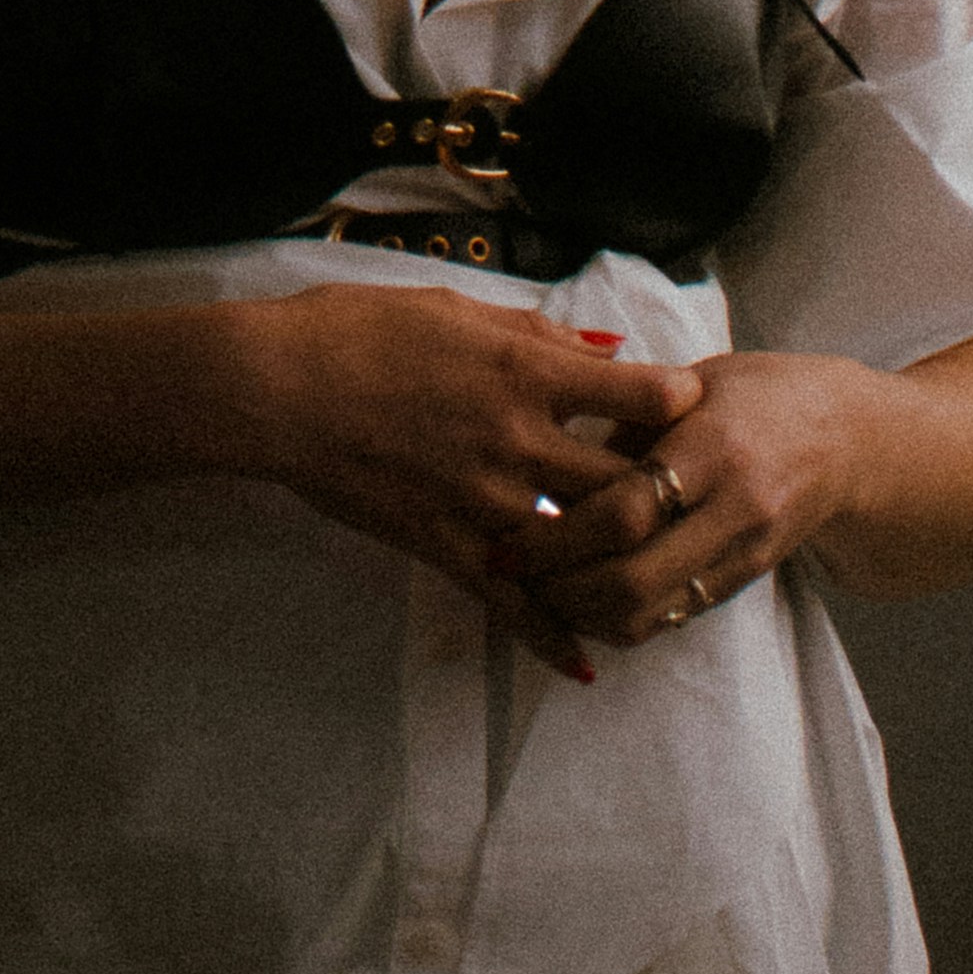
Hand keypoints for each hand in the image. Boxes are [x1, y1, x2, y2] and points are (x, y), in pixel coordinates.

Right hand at [229, 287, 702, 676]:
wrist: (278, 388)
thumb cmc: (358, 330)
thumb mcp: (456, 309)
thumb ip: (537, 333)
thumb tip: (604, 347)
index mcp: (526, 368)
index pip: (641, 392)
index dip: (680, 402)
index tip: (694, 408)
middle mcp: (519, 437)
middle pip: (628, 478)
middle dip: (664, 490)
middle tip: (684, 498)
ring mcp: (485, 498)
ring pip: (582, 545)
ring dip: (620, 561)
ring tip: (654, 573)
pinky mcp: (445, 543)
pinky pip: (513, 603)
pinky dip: (553, 636)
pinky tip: (588, 664)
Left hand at [501, 348, 878, 653]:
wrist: (850, 442)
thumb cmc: (761, 396)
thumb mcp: (696, 380)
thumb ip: (627, 413)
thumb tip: (548, 445)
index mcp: (713, 444)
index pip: (626, 508)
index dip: (559, 533)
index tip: (509, 532)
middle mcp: (733, 508)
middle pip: (631, 577)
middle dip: (557, 585)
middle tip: (508, 569)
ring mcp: (742, 552)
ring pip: (648, 612)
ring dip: (580, 612)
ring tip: (536, 588)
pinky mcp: (742, 582)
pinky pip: (670, 618)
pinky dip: (616, 618)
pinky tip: (580, 598)